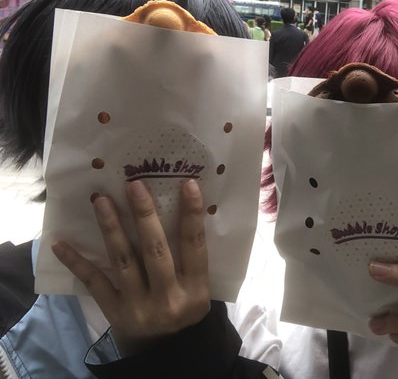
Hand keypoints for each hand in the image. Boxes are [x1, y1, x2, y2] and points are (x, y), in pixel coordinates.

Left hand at [52, 179, 210, 354]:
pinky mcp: (115, 312)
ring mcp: (139, 305)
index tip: (188, 185)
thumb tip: (182, 209)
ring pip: (124, 261)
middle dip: (144, 216)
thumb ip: (192, 257)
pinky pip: (94, 283)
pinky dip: (77, 262)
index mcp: (196, 288)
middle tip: (134, 186)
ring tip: (101, 200)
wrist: (166, 350)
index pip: (195, 246)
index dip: (192, 215)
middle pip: (156, 251)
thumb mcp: (199, 287)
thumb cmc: (185, 306)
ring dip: (111, 228)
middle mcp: (169, 297)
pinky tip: (61, 243)